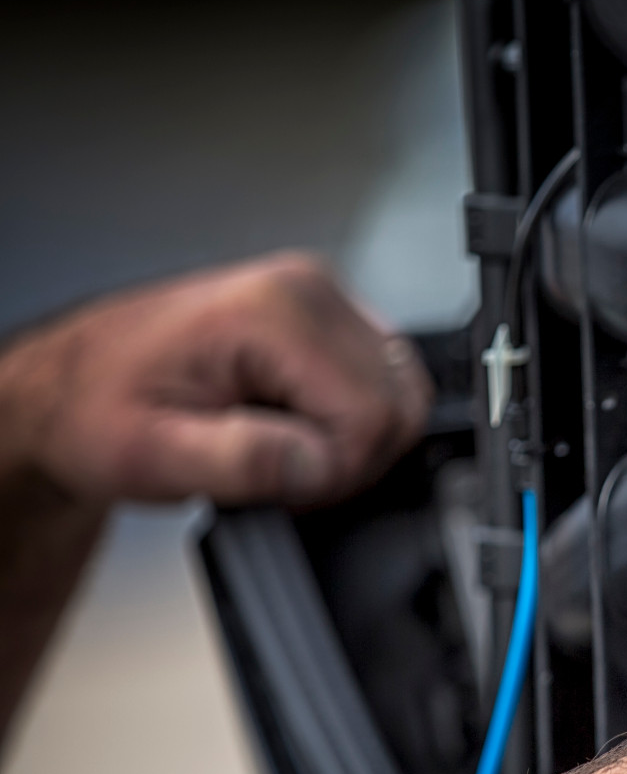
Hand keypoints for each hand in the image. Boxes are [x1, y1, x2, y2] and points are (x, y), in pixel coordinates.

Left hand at [0, 252, 431, 504]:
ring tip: (284, 445)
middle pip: (399, 404)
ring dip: (354, 440)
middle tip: (280, 469)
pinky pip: (386, 382)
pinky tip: (296, 422)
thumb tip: (313, 464)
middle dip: (349, 458)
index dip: (333, 474)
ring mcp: (323, 297)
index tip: (278, 483)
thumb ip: (236, 460)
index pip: (371, 418)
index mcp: (271, 311)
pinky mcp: (329, 315)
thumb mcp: (148, 454)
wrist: (75, 386)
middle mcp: (308, 289)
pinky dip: (353, 419)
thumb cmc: (99, 410)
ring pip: (403, 395)